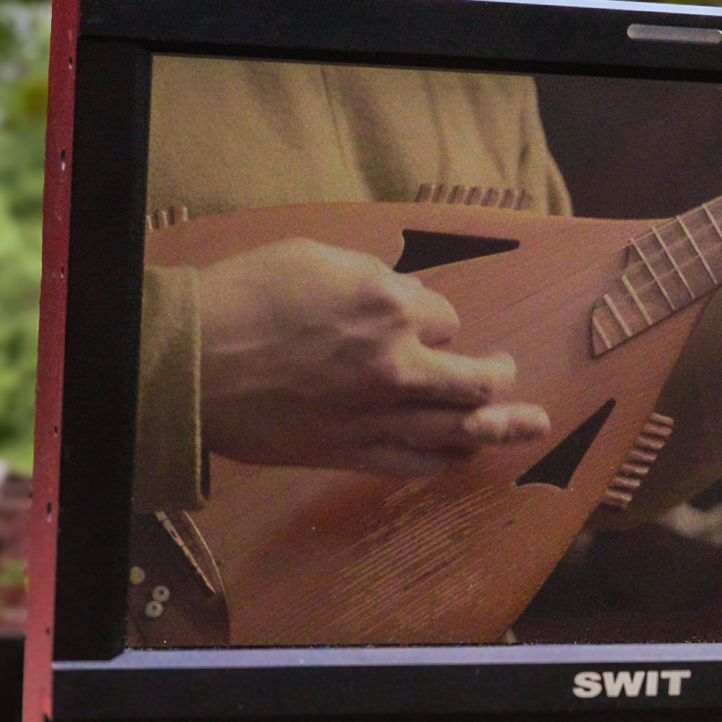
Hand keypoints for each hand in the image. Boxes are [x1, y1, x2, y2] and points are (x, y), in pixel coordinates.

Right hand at [197, 239, 549, 475]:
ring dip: (503, 426)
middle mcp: (398, 364)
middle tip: (507, 372)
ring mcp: (380, 415)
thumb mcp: (315, 258)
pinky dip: (448, 459)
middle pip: (477, 377)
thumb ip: (371, 279)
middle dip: (498, 374)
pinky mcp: (355, 452)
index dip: (433, 318)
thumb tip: (402, 294)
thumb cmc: (243, 299)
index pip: (445, 316)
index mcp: (390, 307)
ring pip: (462, 428)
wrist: (189, 362)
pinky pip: (420, 463)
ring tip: (531, 425)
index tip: (417, 319)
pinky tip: (462, 455)